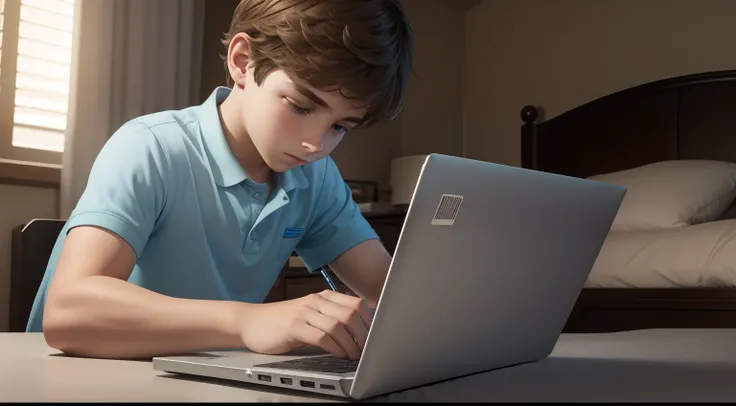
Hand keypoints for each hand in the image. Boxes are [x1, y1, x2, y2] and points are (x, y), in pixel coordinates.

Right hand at [239, 290, 373, 359]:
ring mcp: (304, 312)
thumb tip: (360, 333)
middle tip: (366, 350)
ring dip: (350, 344)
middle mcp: (315, 301)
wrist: (251, 321)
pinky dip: (334, 347)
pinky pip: (321, 336)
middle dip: (363, 335)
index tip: (375, 337)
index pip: (356, 304)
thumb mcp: (310, 315)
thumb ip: (331, 318)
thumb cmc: (282, 322)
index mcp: (323, 297)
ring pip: (338, 325)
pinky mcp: (293, 326)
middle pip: (351, 314)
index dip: (370, 322)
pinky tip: (337, 354)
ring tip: (354, 355)